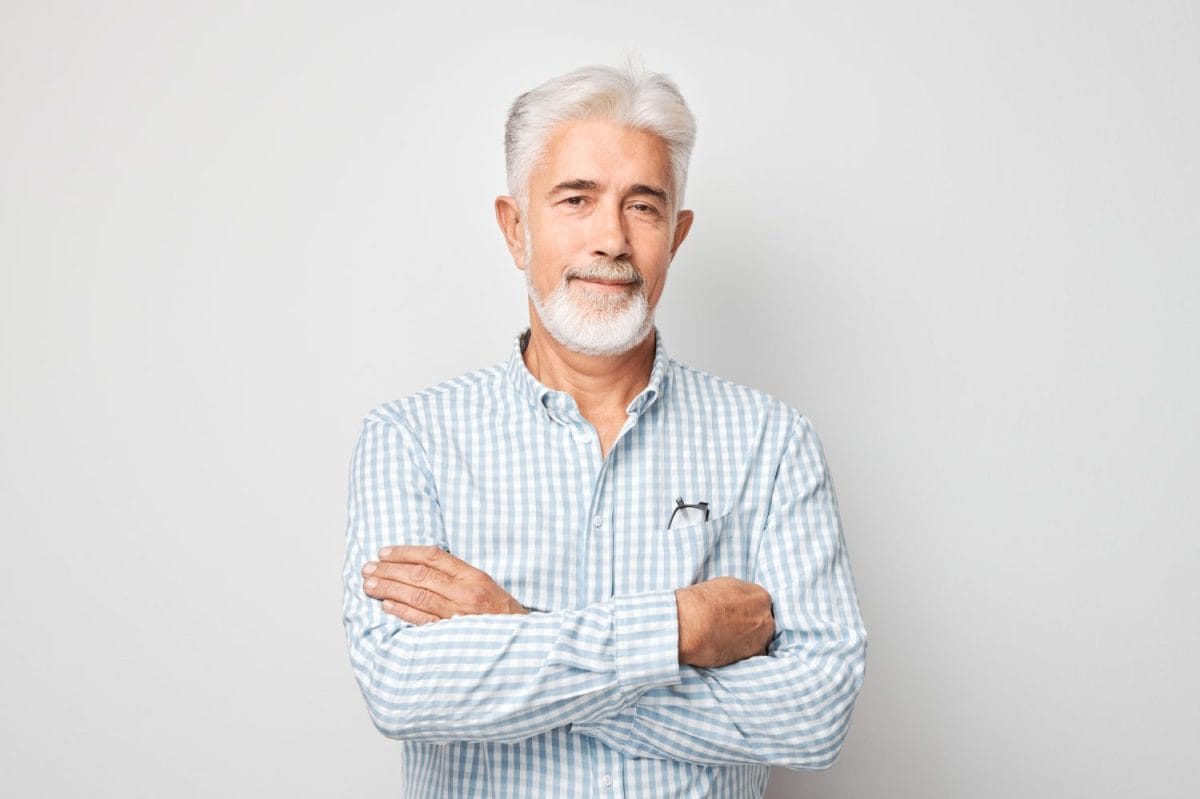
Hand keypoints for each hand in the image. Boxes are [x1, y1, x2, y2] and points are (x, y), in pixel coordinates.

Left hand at [362, 545, 526, 624]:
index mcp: (474, 576)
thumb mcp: (485, 585)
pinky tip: (387, 605)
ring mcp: (458, 615)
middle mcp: (465, 593)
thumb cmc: (501, 614)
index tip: (384, 552)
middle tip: (368, 568)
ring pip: (417, 596)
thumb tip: (422, 565)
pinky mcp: (451, 636)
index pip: (433, 557)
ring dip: (389, 589)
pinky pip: (422, 621)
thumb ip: (458, 574)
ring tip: (370, 585)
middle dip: (390, 570)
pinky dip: (402, 612)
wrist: (523, 644)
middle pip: (420, 575)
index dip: (405, 552)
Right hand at [675, 577, 774, 667]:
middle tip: (734, 628)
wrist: (691, 625)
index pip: (761, 604)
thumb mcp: (724, 585)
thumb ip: (740, 595)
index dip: (749, 610)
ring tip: (730, 641)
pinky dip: (744, 654)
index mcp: (760, 596)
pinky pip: (754, 654)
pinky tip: (730, 650)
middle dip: (752, 625)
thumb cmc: (701, 602)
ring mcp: (762, 637)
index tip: (740, 615)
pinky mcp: (754, 654)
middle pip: (764, 622)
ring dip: (749, 640)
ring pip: (761, 639)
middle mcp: (766, 616)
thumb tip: (740, 602)